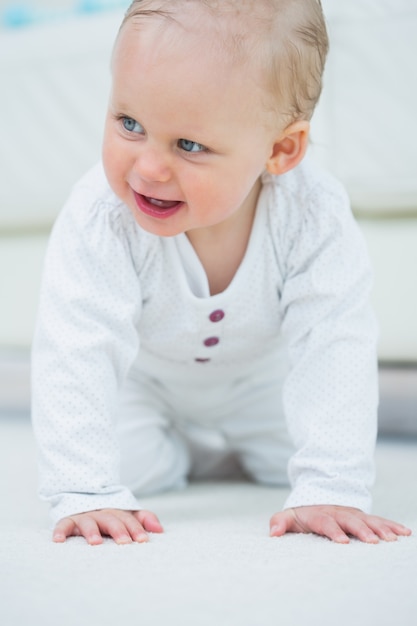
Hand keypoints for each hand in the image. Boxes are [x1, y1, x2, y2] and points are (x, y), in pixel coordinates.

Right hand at [53, 508, 162, 544]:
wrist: (82, 496)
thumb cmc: (109, 515)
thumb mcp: (126, 515)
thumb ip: (143, 519)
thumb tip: (160, 530)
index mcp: (116, 512)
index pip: (128, 519)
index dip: (136, 528)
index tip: (143, 540)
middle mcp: (100, 513)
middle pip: (110, 519)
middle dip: (118, 530)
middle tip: (124, 543)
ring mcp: (84, 516)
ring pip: (88, 522)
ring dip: (92, 531)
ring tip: (96, 543)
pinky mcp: (68, 521)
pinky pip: (63, 524)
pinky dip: (60, 531)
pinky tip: (58, 541)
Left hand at [270, 505, 411, 543]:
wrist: (318, 498)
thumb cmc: (303, 513)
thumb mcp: (289, 515)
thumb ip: (280, 522)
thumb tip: (272, 534)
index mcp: (320, 514)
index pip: (326, 521)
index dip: (334, 531)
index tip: (342, 541)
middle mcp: (339, 513)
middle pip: (351, 520)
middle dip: (362, 530)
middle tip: (374, 541)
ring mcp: (353, 514)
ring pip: (368, 520)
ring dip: (381, 528)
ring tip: (392, 539)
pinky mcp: (363, 517)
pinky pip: (380, 520)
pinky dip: (392, 525)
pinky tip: (405, 533)